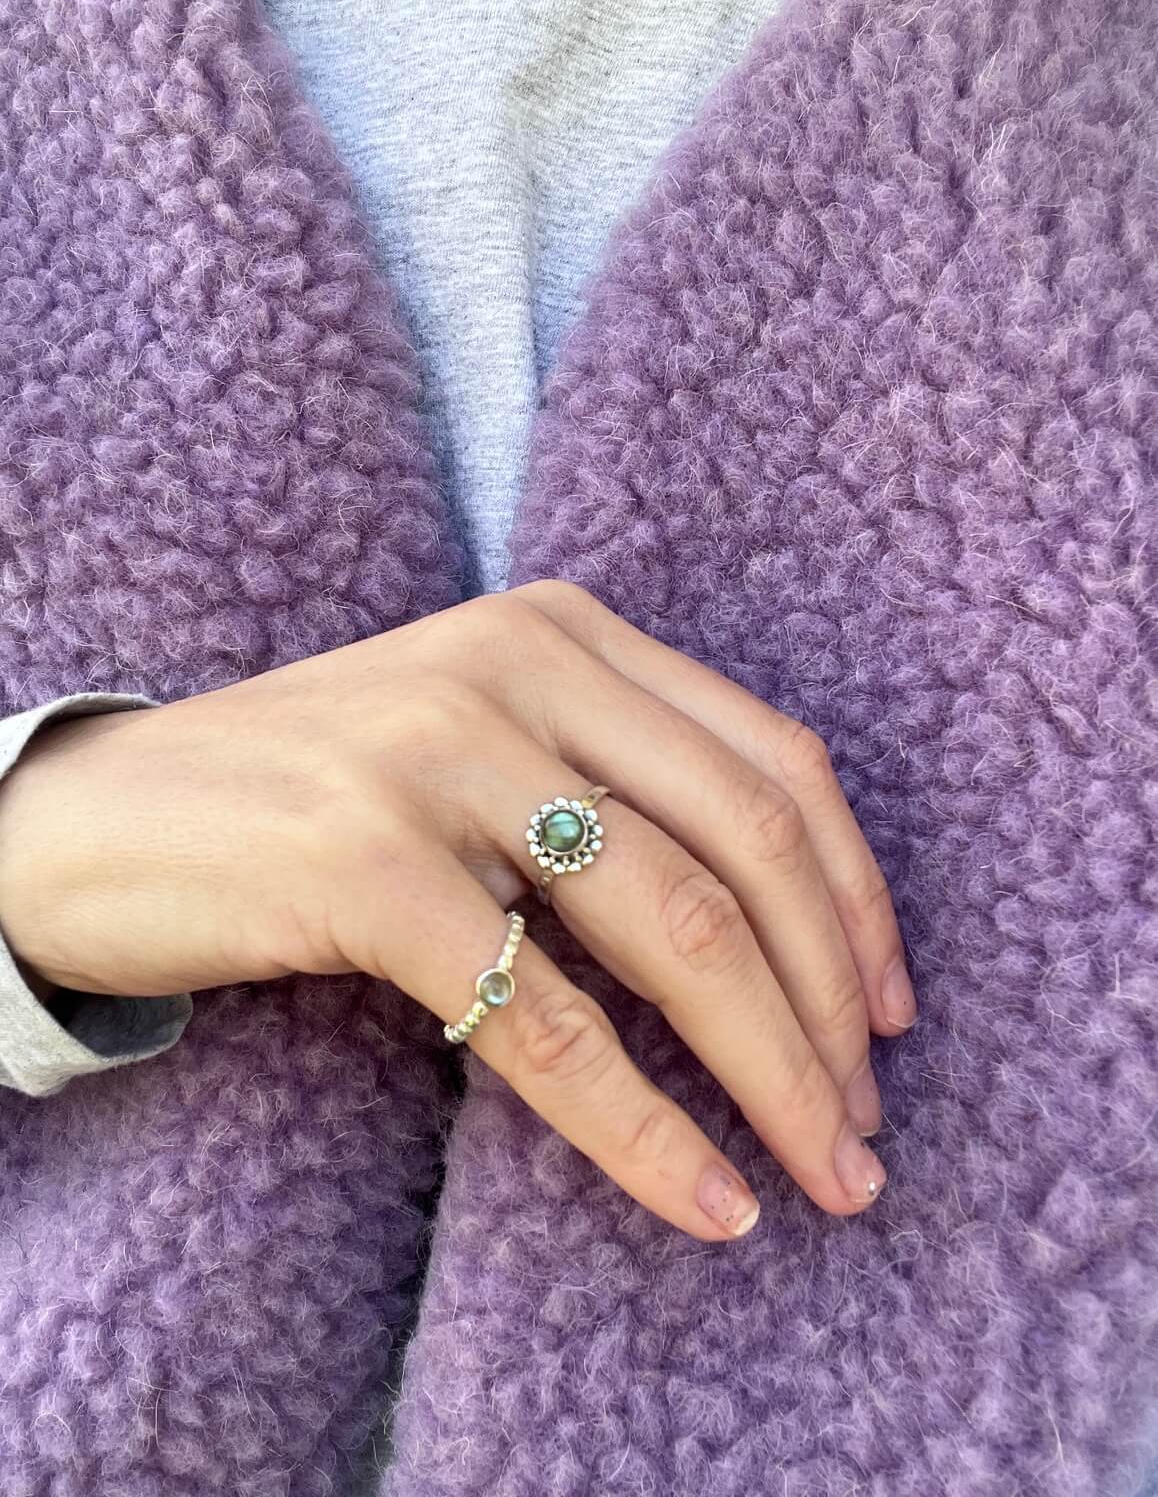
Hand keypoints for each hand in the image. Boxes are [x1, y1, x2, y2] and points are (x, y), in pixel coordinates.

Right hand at [0, 581, 915, 1236]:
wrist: (99, 816)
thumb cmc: (310, 796)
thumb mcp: (479, 753)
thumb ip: (608, 797)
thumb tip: (778, 953)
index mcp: (564, 631)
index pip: (775, 763)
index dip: (857, 902)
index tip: (890, 1018)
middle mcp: (516, 663)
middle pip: (749, 844)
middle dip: (832, 1006)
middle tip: (866, 1128)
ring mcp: (436, 751)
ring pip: (673, 926)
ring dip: (771, 1070)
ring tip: (818, 1171)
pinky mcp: (361, 858)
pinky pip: (541, 1018)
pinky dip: (638, 1124)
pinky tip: (699, 1198)